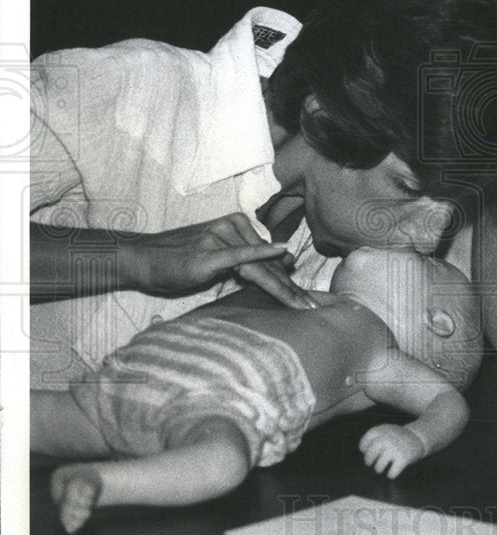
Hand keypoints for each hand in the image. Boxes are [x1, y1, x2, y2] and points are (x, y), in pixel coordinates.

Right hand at [123, 213, 318, 308]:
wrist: (142, 258)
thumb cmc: (179, 261)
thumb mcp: (218, 258)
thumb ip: (247, 259)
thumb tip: (284, 261)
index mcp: (239, 227)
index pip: (271, 259)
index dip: (291, 281)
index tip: (312, 301)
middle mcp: (234, 228)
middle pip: (270, 264)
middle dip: (293, 289)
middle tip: (316, 308)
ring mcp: (222, 238)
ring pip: (261, 267)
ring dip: (284, 289)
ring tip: (303, 307)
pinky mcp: (210, 252)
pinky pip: (241, 254)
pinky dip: (261, 254)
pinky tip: (282, 252)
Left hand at [359, 424, 425, 478]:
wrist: (419, 437)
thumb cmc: (399, 438)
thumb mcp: (387, 431)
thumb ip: (376, 438)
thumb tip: (364, 452)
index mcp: (383, 430)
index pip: (367, 439)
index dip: (363, 446)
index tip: (364, 451)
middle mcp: (389, 438)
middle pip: (371, 453)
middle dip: (368, 460)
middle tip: (369, 463)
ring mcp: (396, 448)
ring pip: (379, 466)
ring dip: (378, 469)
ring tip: (379, 469)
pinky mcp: (404, 458)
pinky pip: (392, 472)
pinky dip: (391, 475)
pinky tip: (392, 473)